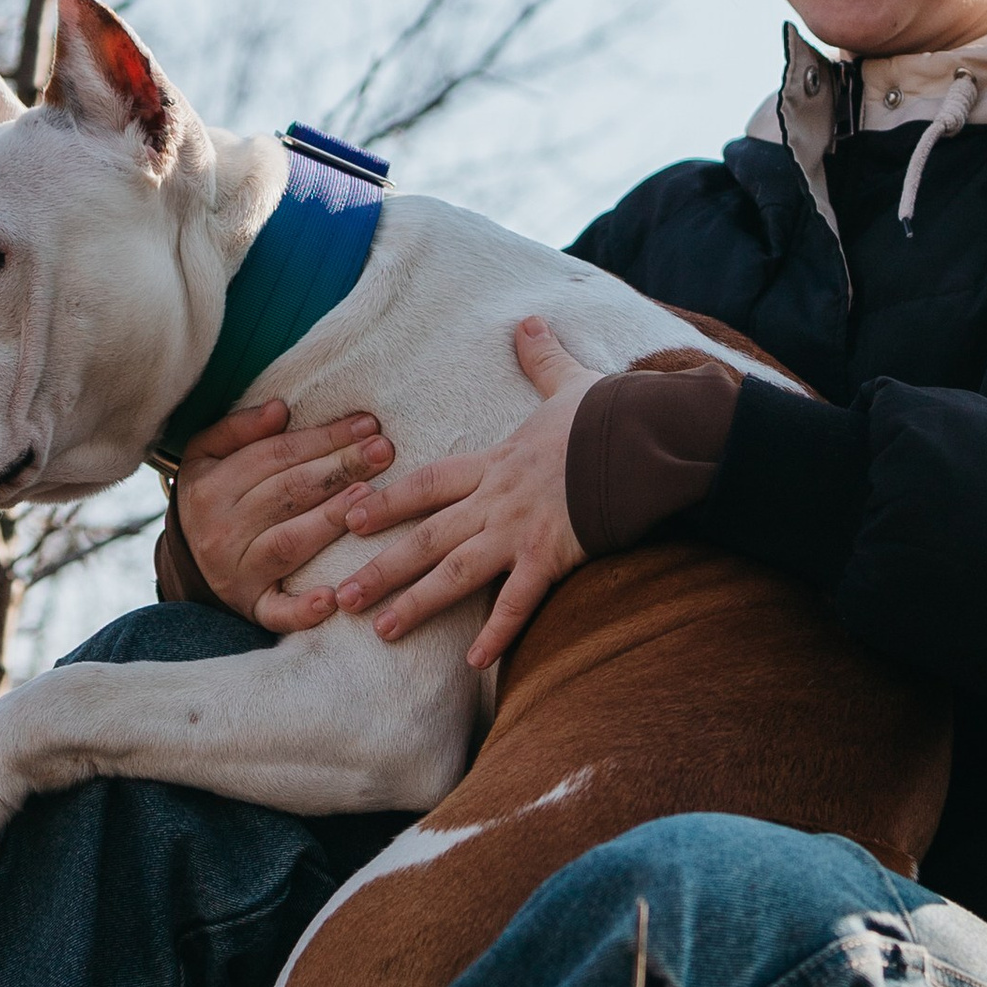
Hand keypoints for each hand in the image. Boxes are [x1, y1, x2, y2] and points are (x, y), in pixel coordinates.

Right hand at [173, 396, 394, 628]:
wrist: (191, 564)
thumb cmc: (214, 500)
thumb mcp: (207, 457)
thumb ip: (238, 429)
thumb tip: (279, 409)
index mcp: (210, 487)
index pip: (275, 455)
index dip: (323, 437)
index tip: (367, 424)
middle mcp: (221, 530)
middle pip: (287, 494)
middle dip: (339, 468)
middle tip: (382, 451)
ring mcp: (237, 573)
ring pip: (288, 543)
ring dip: (329, 520)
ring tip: (369, 496)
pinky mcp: (253, 607)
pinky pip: (278, 611)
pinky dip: (304, 609)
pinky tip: (333, 599)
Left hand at [331, 315, 594, 670]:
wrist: (645, 437)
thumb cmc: (609, 414)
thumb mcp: (569, 382)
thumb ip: (541, 360)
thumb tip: (529, 323)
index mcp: (495, 462)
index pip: (425, 484)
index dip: (384, 502)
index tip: (347, 518)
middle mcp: (496, 500)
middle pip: (425, 537)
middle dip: (381, 569)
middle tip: (341, 598)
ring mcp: (520, 531)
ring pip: (455, 573)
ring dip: (416, 603)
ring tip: (381, 631)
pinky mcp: (552, 557)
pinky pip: (518, 602)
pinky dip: (496, 633)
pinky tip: (473, 662)